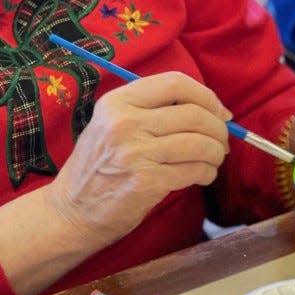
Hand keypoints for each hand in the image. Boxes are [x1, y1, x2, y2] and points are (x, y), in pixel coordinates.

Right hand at [43, 72, 231, 245]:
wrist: (72, 211)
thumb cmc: (98, 167)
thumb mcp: (111, 124)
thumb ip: (151, 110)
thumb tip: (211, 109)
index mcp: (117, 102)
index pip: (175, 83)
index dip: (206, 95)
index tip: (218, 112)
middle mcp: (125, 123)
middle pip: (194, 113)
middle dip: (218, 128)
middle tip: (222, 141)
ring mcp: (135, 153)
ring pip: (199, 143)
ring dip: (216, 153)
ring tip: (213, 160)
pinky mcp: (146, 182)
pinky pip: (194, 170)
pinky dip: (207, 173)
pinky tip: (202, 176)